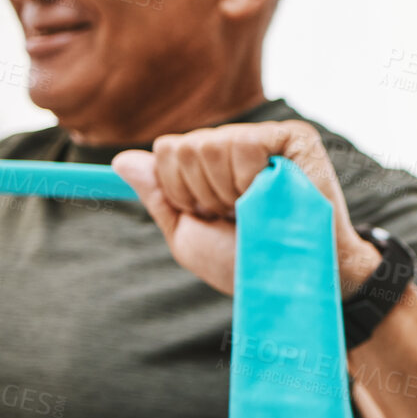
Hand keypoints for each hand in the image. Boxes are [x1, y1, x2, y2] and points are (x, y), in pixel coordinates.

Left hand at [112, 120, 380, 295]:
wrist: (292, 279)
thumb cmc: (245, 263)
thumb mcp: (190, 234)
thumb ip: (159, 196)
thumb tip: (121, 159)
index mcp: (215, 165)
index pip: (168, 149)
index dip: (178, 189)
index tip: (209, 215)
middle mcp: (239, 145)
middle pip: (183, 146)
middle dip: (200, 192)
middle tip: (236, 215)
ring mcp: (268, 139)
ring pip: (210, 143)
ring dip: (227, 189)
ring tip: (257, 209)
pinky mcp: (295, 138)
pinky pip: (244, 142)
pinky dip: (249, 179)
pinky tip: (272, 195)